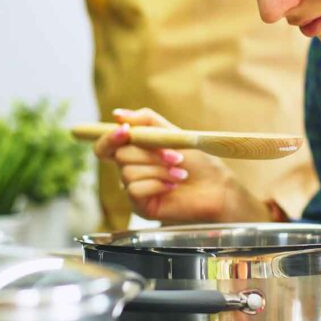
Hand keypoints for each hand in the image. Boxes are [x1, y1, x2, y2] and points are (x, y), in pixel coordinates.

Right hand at [91, 107, 268, 223]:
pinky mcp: (140, 206)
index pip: (105, 146)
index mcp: (133, 151)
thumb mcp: (171, 133)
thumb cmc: (196, 161)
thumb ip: (145, 121)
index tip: (125, 131)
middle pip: (120, 156)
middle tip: (176, 157)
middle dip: (150, 154)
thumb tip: (117, 114)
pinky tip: (172, 186)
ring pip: (129, 173)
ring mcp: (133, 188)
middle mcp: (129, 170)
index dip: (109, 138)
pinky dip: (157, 184)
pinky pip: (134, 190)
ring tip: (180, 173)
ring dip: (159, 170)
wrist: (215, 187)